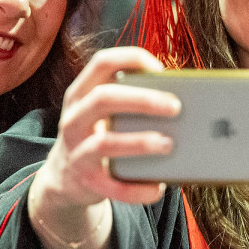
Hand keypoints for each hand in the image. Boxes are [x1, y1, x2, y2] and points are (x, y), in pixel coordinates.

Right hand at [28, 46, 179, 248]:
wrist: (65, 178)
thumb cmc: (99, 135)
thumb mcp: (103, 112)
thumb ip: (130, 100)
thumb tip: (183, 97)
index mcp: (82, 94)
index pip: (101, 63)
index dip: (131, 59)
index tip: (159, 69)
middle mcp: (75, 119)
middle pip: (103, 99)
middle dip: (141, 100)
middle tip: (176, 106)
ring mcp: (77, 152)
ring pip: (105, 143)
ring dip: (140, 143)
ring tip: (169, 144)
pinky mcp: (87, 182)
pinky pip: (113, 187)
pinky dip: (138, 189)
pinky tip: (158, 187)